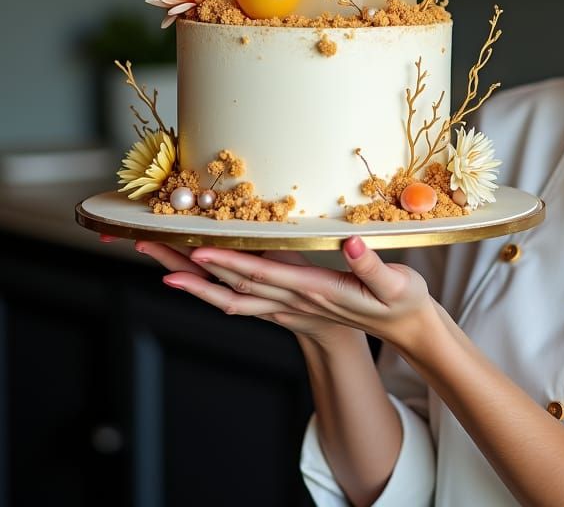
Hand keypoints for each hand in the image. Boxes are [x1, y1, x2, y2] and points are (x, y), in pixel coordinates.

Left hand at [145, 236, 434, 352]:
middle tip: (152, 248)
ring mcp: (288, 306)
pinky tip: (199, 280)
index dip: (230, 263)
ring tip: (160, 263)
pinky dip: (214, 289)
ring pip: (231, 294)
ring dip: (193, 281)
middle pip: (233, 285)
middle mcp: (293, 301)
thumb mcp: (396, 284)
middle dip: (191, 268)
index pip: (263, 276)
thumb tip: (352, 244)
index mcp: (315, 291)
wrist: (402, 328)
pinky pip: (242, 299)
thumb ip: (371, 265)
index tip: (199, 250)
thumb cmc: (401, 303)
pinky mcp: (289, 304)